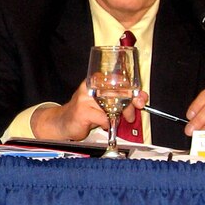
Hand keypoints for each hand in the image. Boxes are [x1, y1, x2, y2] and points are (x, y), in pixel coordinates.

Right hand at [30, 83, 145, 140]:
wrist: (63, 122)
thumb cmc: (86, 111)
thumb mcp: (104, 102)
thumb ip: (121, 99)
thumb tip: (140, 98)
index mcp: (96, 80)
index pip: (119, 80)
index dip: (134, 90)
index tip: (141, 99)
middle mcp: (90, 86)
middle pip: (118, 93)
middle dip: (129, 106)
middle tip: (130, 115)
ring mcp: (85, 98)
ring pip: (112, 106)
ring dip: (117, 116)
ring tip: (113, 119)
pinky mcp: (83, 111)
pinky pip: (104, 118)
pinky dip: (107, 123)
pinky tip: (102, 124)